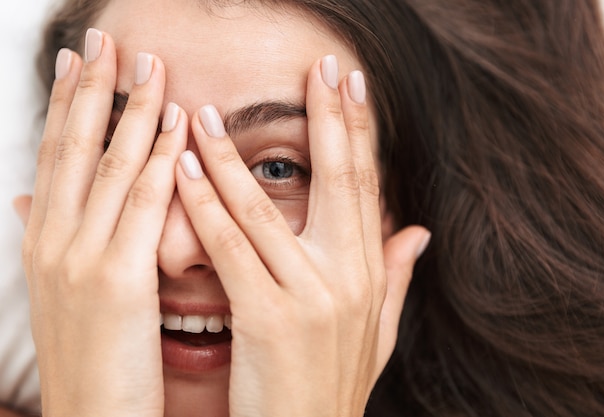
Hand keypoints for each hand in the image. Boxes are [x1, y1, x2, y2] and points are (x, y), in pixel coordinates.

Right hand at [18, 30, 185, 416]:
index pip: (57, 156)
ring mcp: (82, 258)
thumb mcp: (58, 292)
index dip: (66, 104)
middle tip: (105, 38)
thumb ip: (50, 240)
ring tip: (147, 63)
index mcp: (45, 242)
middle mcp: (55, 241)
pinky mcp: (118, 280)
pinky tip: (178, 125)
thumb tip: (31, 201)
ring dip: (130, 110)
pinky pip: (144, 205)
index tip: (79, 60)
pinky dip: (161, 160)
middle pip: (74, 147)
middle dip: (91, 89)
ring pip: (110, 166)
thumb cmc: (89, 357)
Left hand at [175, 55, 430, 416]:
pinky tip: (182, 169)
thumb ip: (395, 276)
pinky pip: (231, 249)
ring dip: (232, 154)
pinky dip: (205, 204)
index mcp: (368, 272)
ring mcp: (311, 296)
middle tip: (318, 67)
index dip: (359, 130)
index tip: (350, 85)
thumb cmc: (332, 386)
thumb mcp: (376, 332)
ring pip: (266, 209)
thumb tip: (418, 231)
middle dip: (328, 117)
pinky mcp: (270, 318)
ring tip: (206, 113)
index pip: (365, 185)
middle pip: (337, 180)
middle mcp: (348, 276)